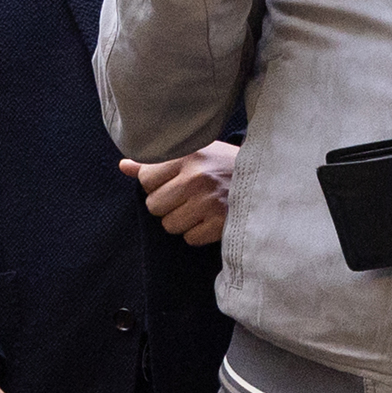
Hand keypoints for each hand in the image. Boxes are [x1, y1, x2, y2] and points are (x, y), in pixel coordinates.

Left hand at [120, 141, 238, 245]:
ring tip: (198, 208)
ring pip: (170, 225)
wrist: (268, 177)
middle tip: (185, 198)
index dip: (155, 185)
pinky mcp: (221, 223)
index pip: (146, 179)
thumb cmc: (224, 165)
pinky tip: (210, 219)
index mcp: (189, 156)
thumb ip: (157, 163)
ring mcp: (210, 202)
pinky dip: (197, 233)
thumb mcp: (195, 154)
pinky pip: (190, 238)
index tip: (173, 182)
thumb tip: (123, 166)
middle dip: (166, 205)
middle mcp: (198, 177)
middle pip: (154, 206)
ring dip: (181, 221)